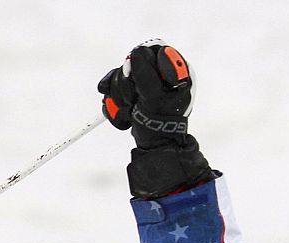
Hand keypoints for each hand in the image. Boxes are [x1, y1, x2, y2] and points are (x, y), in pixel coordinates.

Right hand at [98, 42, 211, 198]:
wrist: (154, 146)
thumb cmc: (161, 125)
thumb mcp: (155, 98)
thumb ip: (147, 74)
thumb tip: (137, 53)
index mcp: (175, 72)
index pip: (155, 49)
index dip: (142, 63)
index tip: (139, 79)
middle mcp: (161, 73)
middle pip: (133, 61)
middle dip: (127, 83)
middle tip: (134, 99)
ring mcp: (146, 82)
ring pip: (122, 74)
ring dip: (120, 94)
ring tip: (130, 109)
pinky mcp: (133, 90)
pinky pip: (115, 84)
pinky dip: (113, 97)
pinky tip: (121, 110)